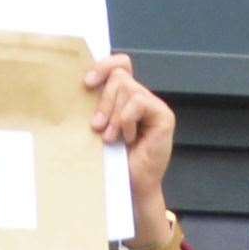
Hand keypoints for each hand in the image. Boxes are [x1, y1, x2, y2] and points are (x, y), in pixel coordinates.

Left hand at [85, 55, 175, 199]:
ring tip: (111, 138)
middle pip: (119, 76)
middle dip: (103, 101)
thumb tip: (84, 84)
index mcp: (127, 97)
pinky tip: (128, 138)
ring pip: (127, 88)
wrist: (131, 185)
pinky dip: (126, 119)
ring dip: (113, 115)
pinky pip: (138, 102)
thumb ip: (98, 104)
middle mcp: (143, 98)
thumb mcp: (100, 125)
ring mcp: (155, 106)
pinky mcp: (164, 116)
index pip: (121, 64)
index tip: (87, 83)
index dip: (104, 65)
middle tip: (97, 127)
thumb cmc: (114, 160)